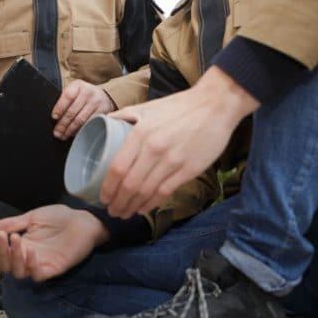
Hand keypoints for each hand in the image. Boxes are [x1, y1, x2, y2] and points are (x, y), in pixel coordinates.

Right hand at [0, 205, 108, 280]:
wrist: (83, 219)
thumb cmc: (60, 218)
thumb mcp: (33, 217)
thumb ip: (14, 223)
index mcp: (23, 246)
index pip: (3, 258)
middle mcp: (30, 258)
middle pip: (8, 267)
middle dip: (1, 254)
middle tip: (4, 236)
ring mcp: (42, 264)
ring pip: (21, 273)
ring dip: (14, 258)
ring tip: (16, 240)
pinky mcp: (55, 268)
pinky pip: (39, 274)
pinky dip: (31, 266)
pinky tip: (31, 252)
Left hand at [52, 80, 115, 139]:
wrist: (103, 96)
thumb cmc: (84, 95)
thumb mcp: (74, 91)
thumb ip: (65, 100)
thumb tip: (55, 117)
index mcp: (78, 85)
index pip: (67, 96)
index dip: (59, 108)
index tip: (54, 117)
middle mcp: (88, 92)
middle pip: (72, 111)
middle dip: (62, 124)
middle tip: (57, 132)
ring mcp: (96, 102)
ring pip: (80, 120)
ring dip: (70, 130)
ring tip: (64, 135)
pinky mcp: (102, 112)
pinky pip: (88, 124)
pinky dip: (80, 131)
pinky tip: (74, 134)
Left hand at [100, 67, 258, 218]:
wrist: (215, 105)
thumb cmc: (180, 106)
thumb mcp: (147, 107)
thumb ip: (124, 116)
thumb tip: (105, 123)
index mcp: (140, 133)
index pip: (117, 168)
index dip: (108, 187)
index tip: (103, 197)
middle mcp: (154, 149)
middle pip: (129, 185)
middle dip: (117, 202)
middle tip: (112, 210)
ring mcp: (173, 161)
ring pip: (146, 192)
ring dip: (132, 206)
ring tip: (125, 213)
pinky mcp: (189, 170)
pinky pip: (165, 192)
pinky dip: (152, 204)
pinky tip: (144, 208)